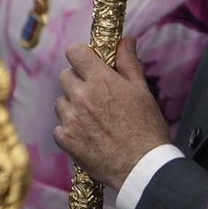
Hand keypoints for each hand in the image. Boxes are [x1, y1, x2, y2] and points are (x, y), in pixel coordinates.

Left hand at [54, 40, 171, 191]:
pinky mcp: (64, 138)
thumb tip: (125, 39)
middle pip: (66, 75)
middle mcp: (80, 96)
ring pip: (61, 101)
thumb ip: (128, 63)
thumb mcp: (142, 92)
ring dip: (73, 106)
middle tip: (97, 97)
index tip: (88, 64)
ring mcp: (70, 118)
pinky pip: (59, 126)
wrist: (143, 169)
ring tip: (95, 121)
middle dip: (78, 82)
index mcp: (100, 81)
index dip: (81, 56)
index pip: (75, 52)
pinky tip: (89, 136)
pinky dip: (70, 130)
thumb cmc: (147, 130)